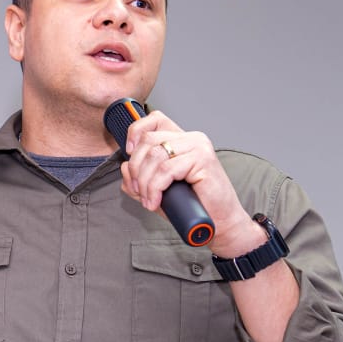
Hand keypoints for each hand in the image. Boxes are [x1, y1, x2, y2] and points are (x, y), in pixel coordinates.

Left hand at [118, 109, 257, 256]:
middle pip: (149, 140)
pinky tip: (155, 201)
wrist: (218, 222)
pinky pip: (166, 170)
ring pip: (155, 156)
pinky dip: (155, 188)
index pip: (155, 120)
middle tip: (137, 189)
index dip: (136, 132)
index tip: (128, 153)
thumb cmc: (192, 205)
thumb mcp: (158, 189)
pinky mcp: (202, 159)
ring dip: (144, 182)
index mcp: (182, 140)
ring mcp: (198, 147)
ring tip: (148, 199)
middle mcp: (191, 139)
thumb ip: (140, 177)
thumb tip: (124, 167)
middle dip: (136, 168)